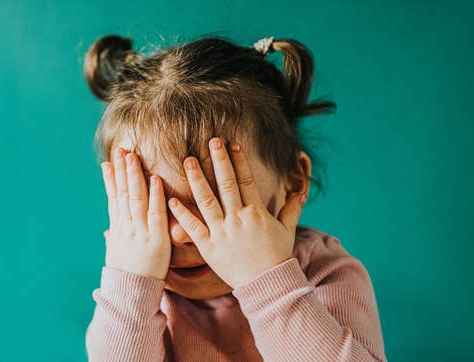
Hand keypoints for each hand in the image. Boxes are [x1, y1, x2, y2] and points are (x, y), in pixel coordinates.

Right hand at [101, 147, 171, 279]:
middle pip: (123, 193)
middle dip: (122, 171)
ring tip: (133, 157)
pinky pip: (155, 213)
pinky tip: (155, 179)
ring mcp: (140, 231)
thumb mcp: (117, 253)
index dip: (111, 180)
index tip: (108, 163)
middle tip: (121, 150)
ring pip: (136, 198)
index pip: (113, 199)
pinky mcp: (156, 239)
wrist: (132, 293)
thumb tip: (107, 231)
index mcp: (118, 228)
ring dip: (135, 176)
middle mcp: (127, 227)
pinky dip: (154, 196)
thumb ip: (114, 237)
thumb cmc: (127, 274)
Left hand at [167, 138, 306, 288]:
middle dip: (218, 160)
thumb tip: (301, 192)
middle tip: (210, 140)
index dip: (239, 161)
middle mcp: (238, 219)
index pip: (245, 181)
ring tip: (188, 160)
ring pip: (207, 201)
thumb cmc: (277, 257)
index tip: (232, 144)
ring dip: (197, 179)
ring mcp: (222, 232)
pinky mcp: (208, 247)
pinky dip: (182, 213)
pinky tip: (172, 199)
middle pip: (226, 184)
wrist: (267, 284)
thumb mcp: (287, 230)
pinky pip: (193, 228)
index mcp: (256, 213)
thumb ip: (291, 209)